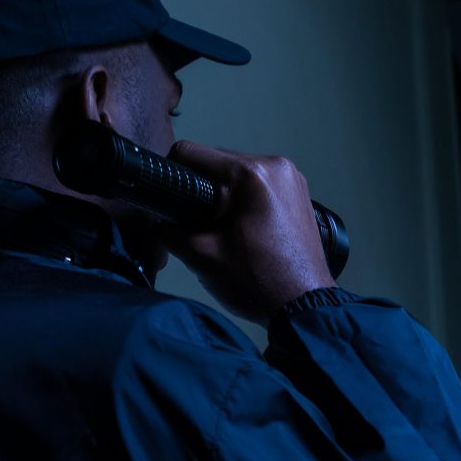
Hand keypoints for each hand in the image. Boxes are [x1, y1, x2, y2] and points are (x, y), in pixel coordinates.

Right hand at [163, 139, 334, 321]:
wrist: (303, 307)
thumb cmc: (259, 282)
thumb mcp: (200, 256)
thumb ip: (168, 230)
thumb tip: (157, 218)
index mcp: (251, 173)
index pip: (192, 153)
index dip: (172, 172)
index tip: (168, 195)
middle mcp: (277, 166)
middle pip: (218, 162)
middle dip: (202, 188)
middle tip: (198, 224)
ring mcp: (293, 179)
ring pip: (240, 175)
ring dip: (226, 195)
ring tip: (224, 231)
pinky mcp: (300, 194)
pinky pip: (262, 186)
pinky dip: (247, 202)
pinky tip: (245, 230)